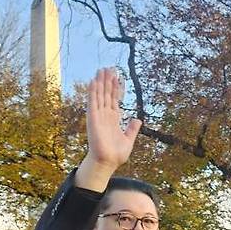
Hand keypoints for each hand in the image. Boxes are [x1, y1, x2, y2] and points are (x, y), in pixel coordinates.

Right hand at [75, 68, 141, 190]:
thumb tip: (138, 119)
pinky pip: (92, 102)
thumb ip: (132, 129)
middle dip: (108, 81)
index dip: (116, 89)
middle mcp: (105, 116)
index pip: (115, 100)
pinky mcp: (93, 118)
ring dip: (100, 82)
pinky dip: (93, 92)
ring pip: (99, 95)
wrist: (107, 162)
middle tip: (110, 68)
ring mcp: (98, 116)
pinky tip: (94, 81)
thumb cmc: (116, 154)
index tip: (118, 77)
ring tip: (102, 69)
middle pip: (107, 94)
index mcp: (114, 120)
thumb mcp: (128, 140)